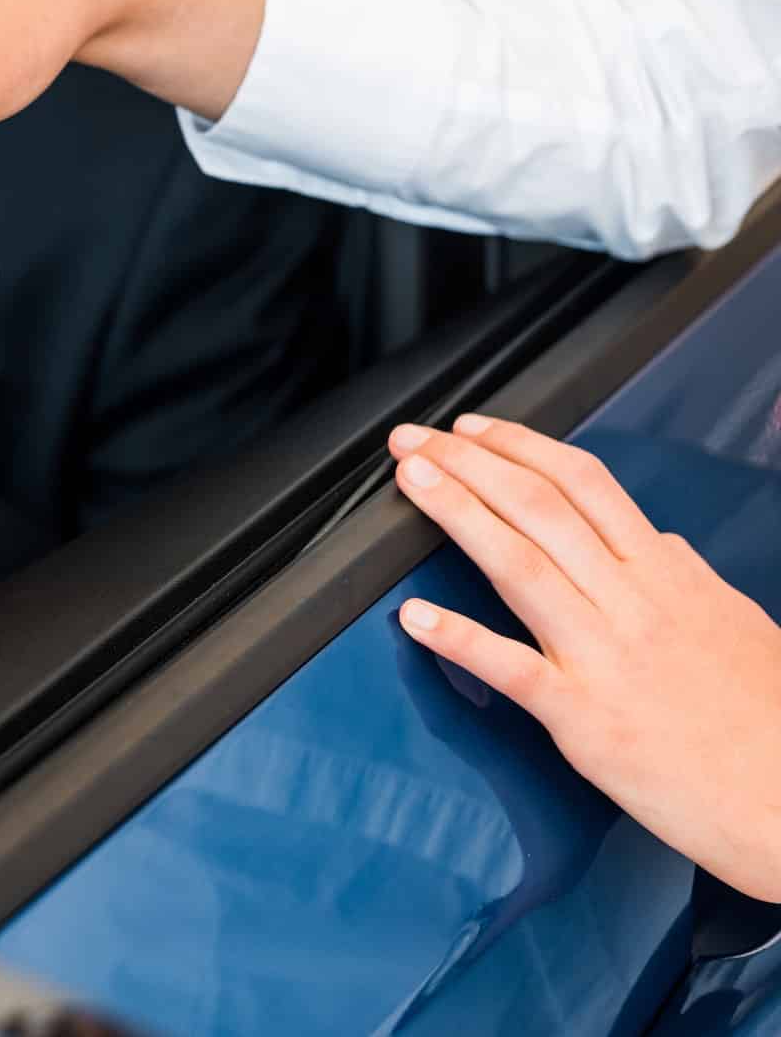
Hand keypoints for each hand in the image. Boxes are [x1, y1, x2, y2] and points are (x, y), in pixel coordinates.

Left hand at [388, 415, 780, 901]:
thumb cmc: (773, 725)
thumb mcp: (741, 627)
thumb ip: (688, 580)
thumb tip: (658, 544)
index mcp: (668, 577)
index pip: (584, 485)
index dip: (520, 447)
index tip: (471, 429)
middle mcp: (634, 605)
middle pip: (539, 509)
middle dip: (467, 464)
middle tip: (411, 440)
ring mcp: (607, 658)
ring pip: (520, 566)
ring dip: (456, 515)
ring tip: (410, 482)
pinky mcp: (586, 721)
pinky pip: (512, 669)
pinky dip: (459, 638)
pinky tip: (414, 616)